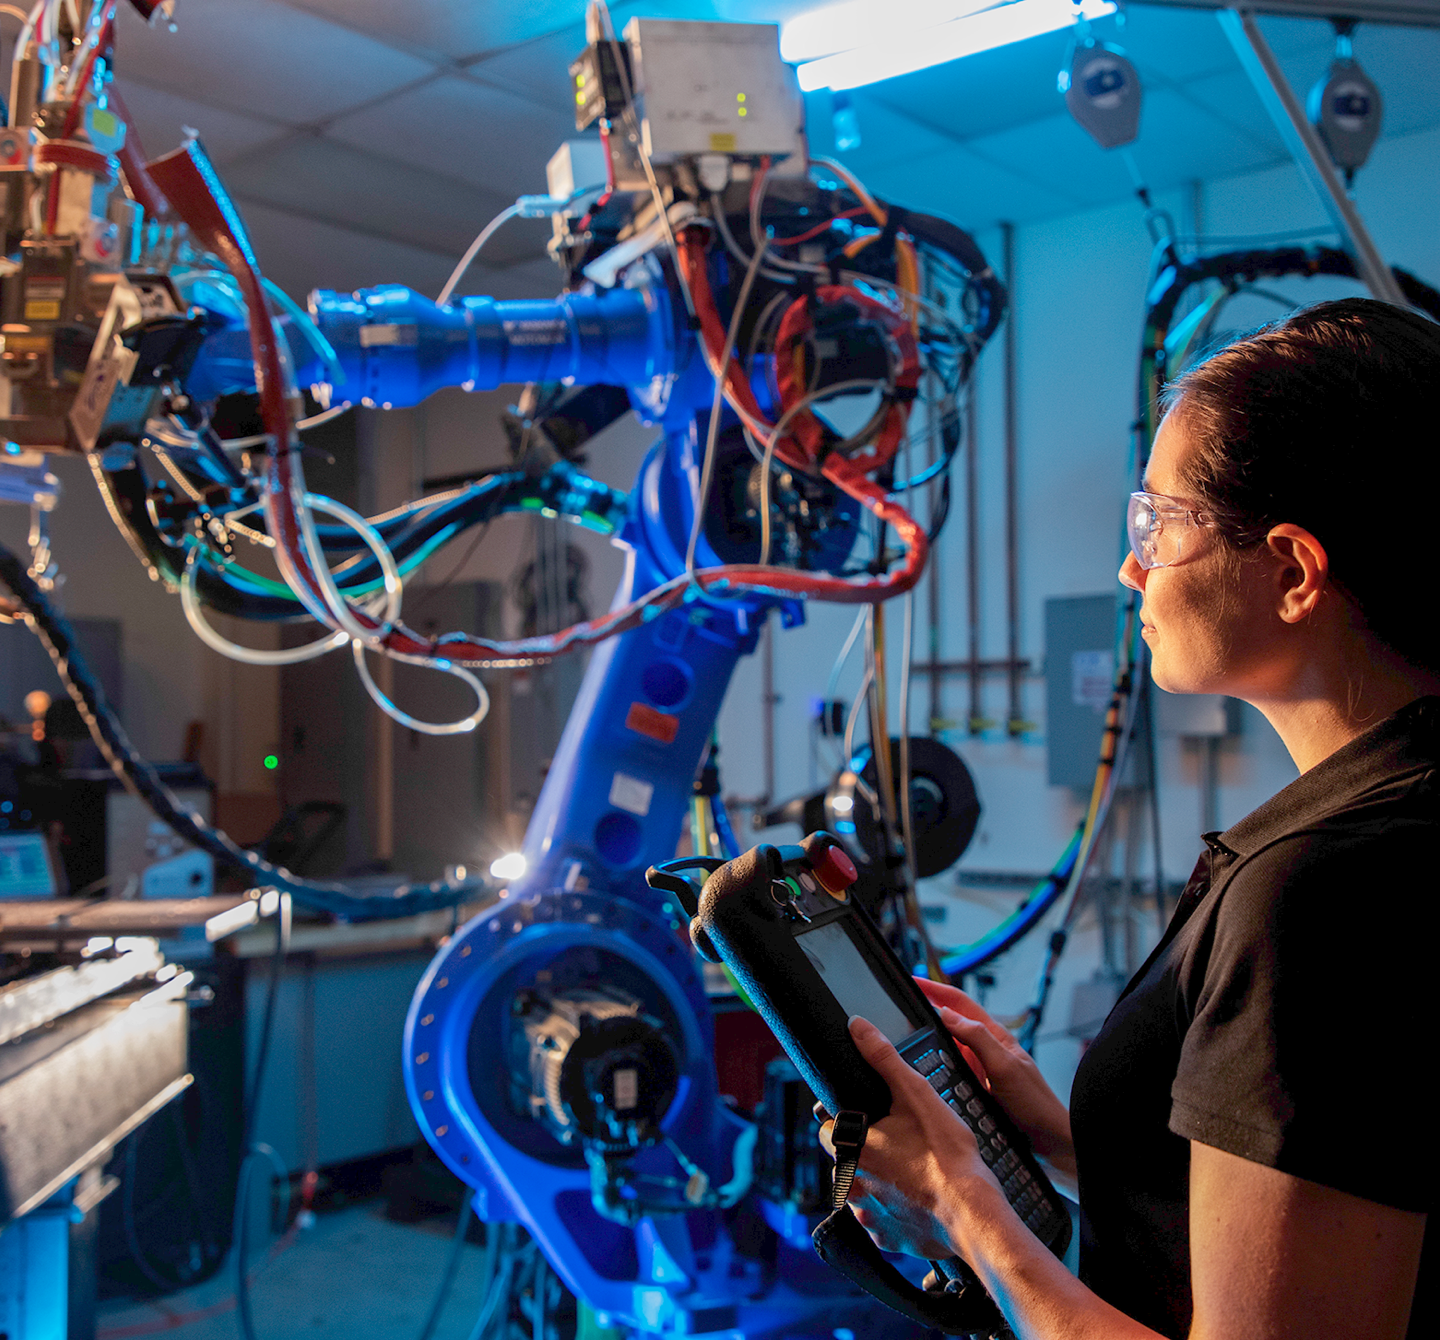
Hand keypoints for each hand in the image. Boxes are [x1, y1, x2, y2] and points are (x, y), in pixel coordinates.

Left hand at [819, 1016, 1003, 1260]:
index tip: (869, 1117)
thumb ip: (883, 1058)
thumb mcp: (916, 1095)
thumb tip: (857, 1027)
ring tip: (911, 1169)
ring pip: (862, 1189)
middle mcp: (851, 1186)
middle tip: (900, 1142)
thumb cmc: (947, 1156)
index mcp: (850, 1148)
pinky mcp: (887, 1239)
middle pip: (845, 1159)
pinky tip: (917, 1197)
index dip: (846, 1118)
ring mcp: (868, 1216)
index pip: (826, 1128)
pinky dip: (895, 1209)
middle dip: (865, 1149)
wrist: (976, 1213)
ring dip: (879, 1180)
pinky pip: (882, 1219)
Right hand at [916, 978, 1075, 1177]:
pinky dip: (935, 1062)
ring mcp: (980, 1067)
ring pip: (948, 1045)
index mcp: (994, 1035)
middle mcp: (985, 1048)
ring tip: (904, 1035)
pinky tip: (922, 1068)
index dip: (936, 989)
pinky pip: (950, 1068)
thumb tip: (946, 1013)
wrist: (1050, 1139)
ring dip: (929, 1036)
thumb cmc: (1035, 1102)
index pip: (960, 1003)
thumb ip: (978, 1038)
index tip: (913, 981)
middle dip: (928, 1009)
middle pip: (951, 1020)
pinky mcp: (976, 1086)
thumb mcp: (1004, 1066)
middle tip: (900, 1007)